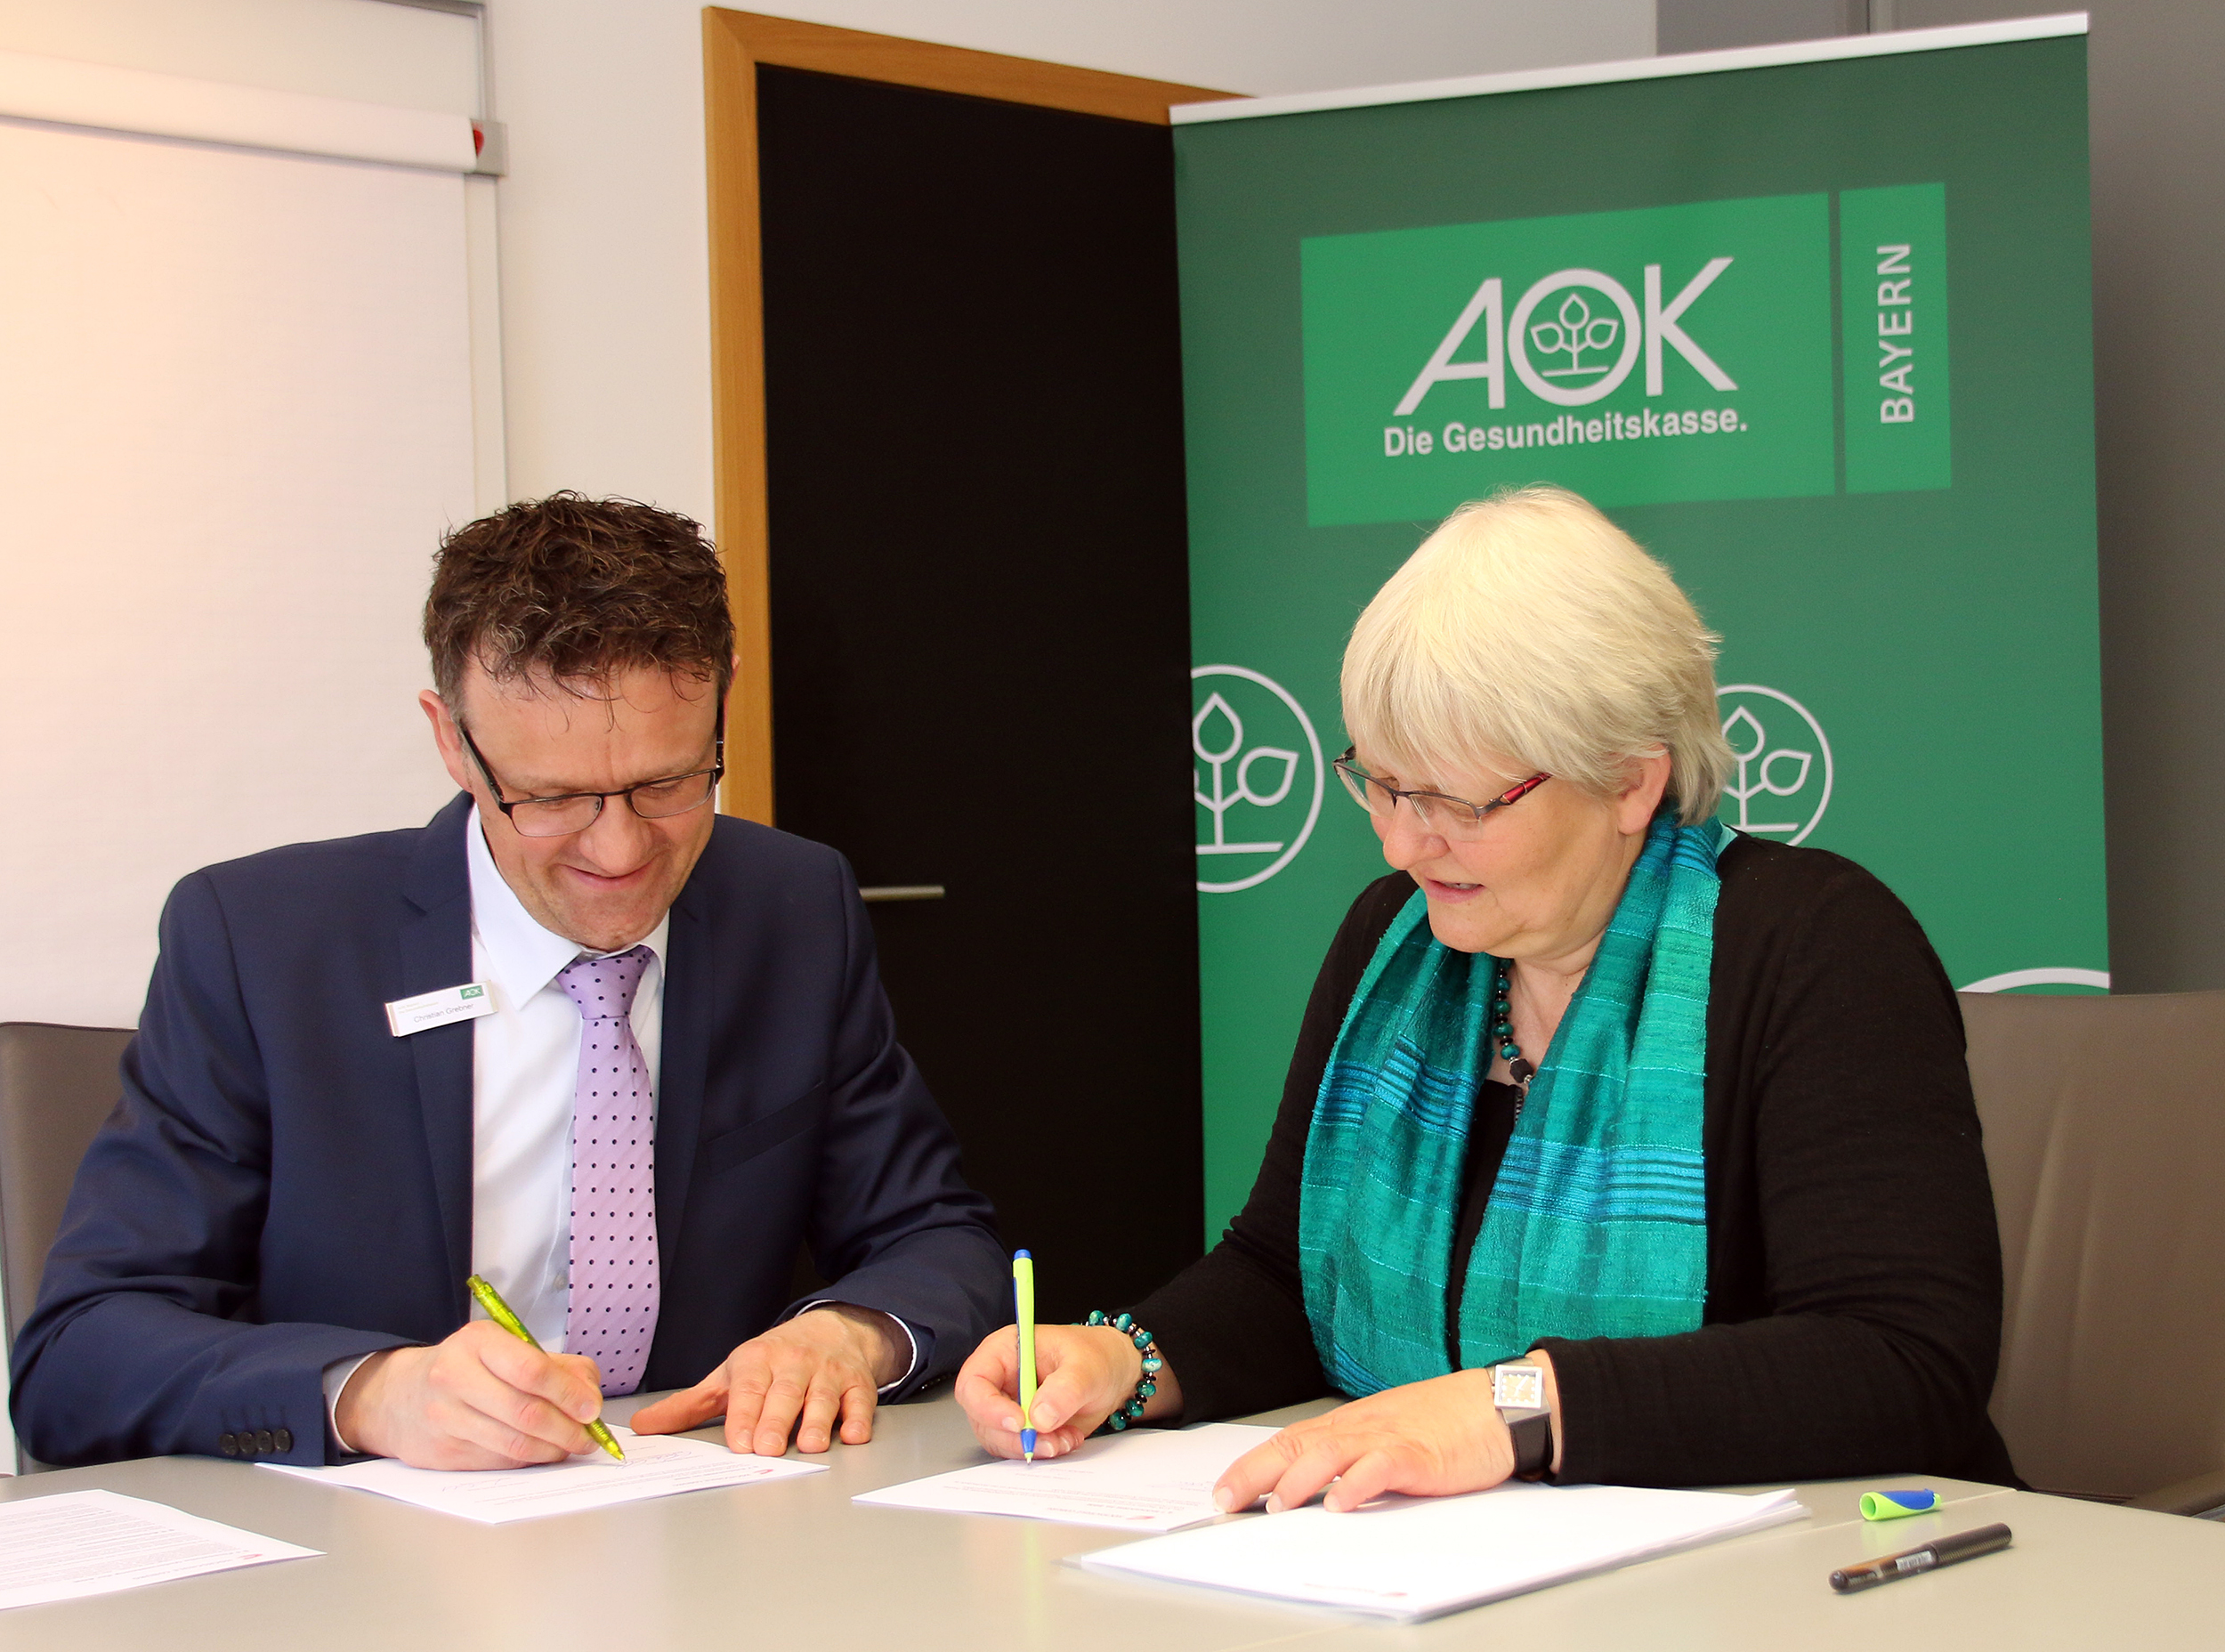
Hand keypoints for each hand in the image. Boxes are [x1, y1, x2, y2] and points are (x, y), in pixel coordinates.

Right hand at [336, 1321, 605, 1469]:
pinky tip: (540, 1453)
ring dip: (552, 1450)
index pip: (532, 1370)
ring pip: (513, 1443)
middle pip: (525, 1412)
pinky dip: (528, 1461)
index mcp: (478, 1341)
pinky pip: (498, 1462)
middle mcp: (455, 1377)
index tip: (592, 1409)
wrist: (400, 1396)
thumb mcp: (508, 1348)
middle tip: (589, 1438)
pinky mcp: (443, 1453)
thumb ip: (557, 1366)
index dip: (568, 1394)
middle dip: (567, 1429)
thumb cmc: (468, 1368)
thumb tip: (589, 1398)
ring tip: (570, 1447)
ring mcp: (445, 1417)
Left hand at [629, 1304, 905, 1455]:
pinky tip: (854, 1434)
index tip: (738, 1442)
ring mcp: (828, 1372)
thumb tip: (642, 1425)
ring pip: (823, 1397)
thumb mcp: (730, 1376)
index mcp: (758, 1360)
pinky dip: (859, 1417)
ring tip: (811, 1446)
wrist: (834, 1329)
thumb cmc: (774, 1361)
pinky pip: (860, 1400)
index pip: (748, 1388)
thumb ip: (689, 1405)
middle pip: (784, 1394)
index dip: (743, 1415)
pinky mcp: (858, 1383)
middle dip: (776, 1421)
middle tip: (768, 1448)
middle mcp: (794, 1363)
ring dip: (818, 1421)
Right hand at [953, 1323, 1180, 1458]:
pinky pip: (1019, 1450)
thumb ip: (1065, 1389)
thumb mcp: (1087, 1366)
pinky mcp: (1021, 1429)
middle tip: (1051, 1442)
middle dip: (1015, 1437)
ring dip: (1032, 1447)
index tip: (1019, 1423)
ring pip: (1000, 1440)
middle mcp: (999, 1381)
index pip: (974, 1382)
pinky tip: (1067, 1439)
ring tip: (1067, 1438)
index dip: (988, 1407)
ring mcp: (1007, 1407)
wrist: (1113, 1373)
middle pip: (982, 1419)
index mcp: (1003, 1352)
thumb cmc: (1096, 1356)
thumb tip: (1039, 1418)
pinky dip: (1042, 1452)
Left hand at [1212, 1352, 1559, 1514]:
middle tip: (1226, 1499)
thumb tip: (1322, 1484)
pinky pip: (1382, 1468)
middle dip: (1258, 1472)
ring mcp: (1390, 1437)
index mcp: (1354, 1423)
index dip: (1255, 1463)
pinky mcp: (1420, 1454)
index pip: (1293, 1439)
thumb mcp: (1394, 1433)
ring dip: (1298, 1479)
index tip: (1226, 1488)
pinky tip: (1340, 1503)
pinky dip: (1358, 1485)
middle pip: (1299, 1444)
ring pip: (1331, 1453)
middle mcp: (1363, 1426)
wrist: (1501, 1403)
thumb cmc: (1451, 1420)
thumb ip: (1359, 1454)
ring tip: (1274, 1504)